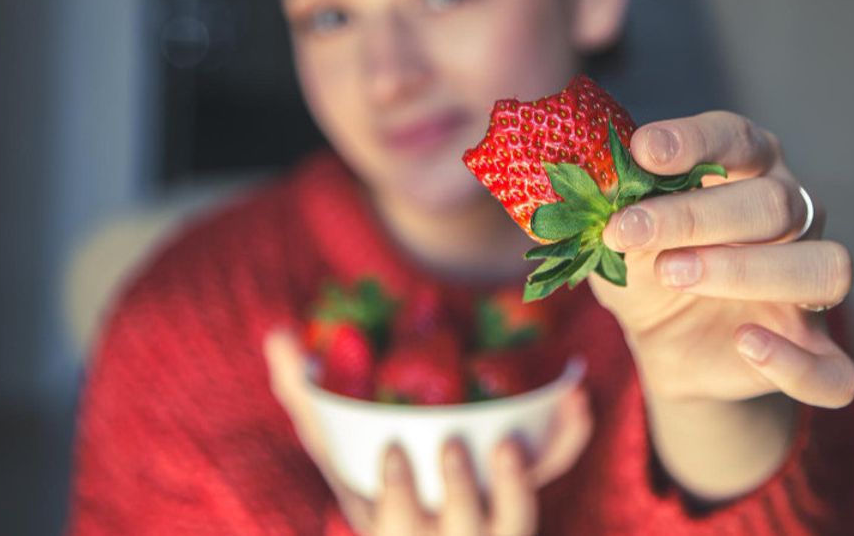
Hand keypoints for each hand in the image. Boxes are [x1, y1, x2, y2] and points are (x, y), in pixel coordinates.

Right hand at [263, 329, 592, 534]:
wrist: (434, 513)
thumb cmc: (374, 471)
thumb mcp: (336, 444)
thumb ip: (304, 395)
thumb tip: (278, 337)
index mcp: (394, 522)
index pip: (395, 524)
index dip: (396, 496)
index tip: (393, 454)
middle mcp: (448, 532)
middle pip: (463, 528)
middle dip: (459, 492)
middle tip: (452, 446)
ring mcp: (493, 517)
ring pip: (516, 519)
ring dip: (518, 485)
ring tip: (508, 444)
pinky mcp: (527, 486)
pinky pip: (555, 468)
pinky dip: (568, 436)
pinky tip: (575, 396)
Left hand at [592, 112, 853, 408]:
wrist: (664, 343)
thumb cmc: (647, 264)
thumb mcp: (617, 235)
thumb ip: (610, 204)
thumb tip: (589, 177)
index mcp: (748, 172)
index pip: (737, 140)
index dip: (694, 141)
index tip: (641, 151)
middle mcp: (793, 220)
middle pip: (776, 203)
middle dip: (697, 216)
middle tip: (632, 231)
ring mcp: (809, 289)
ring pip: (825, 269)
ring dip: (748, 270)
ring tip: (673, 273)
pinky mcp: (814, 354)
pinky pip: (836, 370)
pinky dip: (795, 362)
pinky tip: (746, 344)